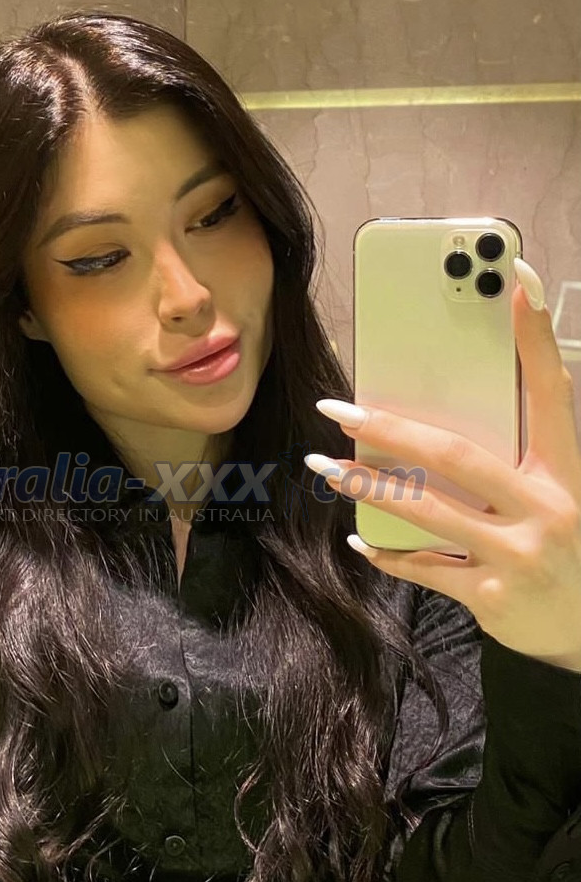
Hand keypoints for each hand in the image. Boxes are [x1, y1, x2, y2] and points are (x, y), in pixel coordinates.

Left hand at [307, 259, 580, 672]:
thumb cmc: (571, 550)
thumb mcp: (563, 499)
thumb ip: (518, 465)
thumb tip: (436, 431)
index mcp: (569, 475)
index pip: (552, 396)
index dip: (535, 342)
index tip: (517, 284)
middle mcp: (548, 510)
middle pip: (457, 456)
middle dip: (390, 429)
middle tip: (339, 408)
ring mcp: (519, 556)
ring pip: (427, 511)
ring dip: (367, 486)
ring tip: (325, 466)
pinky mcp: (493, 597)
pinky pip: (425, 569)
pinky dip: (389, 555)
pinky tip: (359, 541)